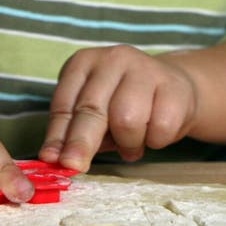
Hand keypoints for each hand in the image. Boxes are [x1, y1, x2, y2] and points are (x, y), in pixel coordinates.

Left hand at [39, 45, 197, 171]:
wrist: (174, 85)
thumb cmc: (123, 101)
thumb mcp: (93, 111)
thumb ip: (73, 132)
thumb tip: (54, 160)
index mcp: (84, 62)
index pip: (65, 103)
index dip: (57, 135)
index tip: (52, 160)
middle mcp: (112, 59)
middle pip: (92, 109)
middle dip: (81, 143)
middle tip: (74, 166)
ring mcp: (145, 68)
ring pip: (126, 120)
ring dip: (128, 143)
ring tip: (132, 142)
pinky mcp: (174, 85)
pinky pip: (160, 127)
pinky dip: (155, 141)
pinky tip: (155, 131)